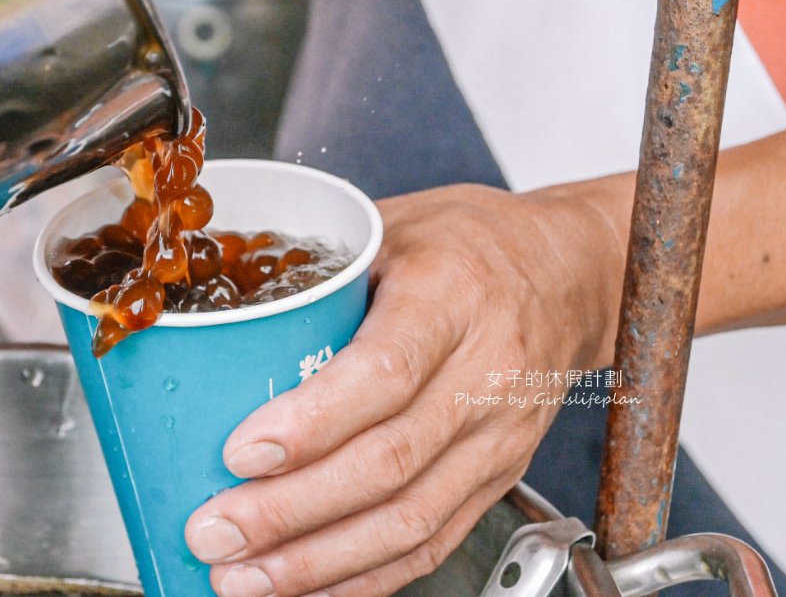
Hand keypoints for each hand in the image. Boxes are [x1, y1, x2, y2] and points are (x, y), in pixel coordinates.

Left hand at [184, 181, 627, 595]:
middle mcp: (484, 372)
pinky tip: (311, 586)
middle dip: (291, 512)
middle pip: (388, 462)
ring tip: (244, 578)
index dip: (311, 425)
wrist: (569, 275)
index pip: (384, 373)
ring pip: (409, 517)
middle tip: (215, 531)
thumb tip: (224, 307)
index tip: (240, 453)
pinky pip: (435, 539)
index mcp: (450, 297)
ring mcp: (498, 434)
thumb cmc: (471, 243)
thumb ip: (317, 271)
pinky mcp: (499, 473)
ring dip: (319, 560)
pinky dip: (368, 575)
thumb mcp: (393, 226)